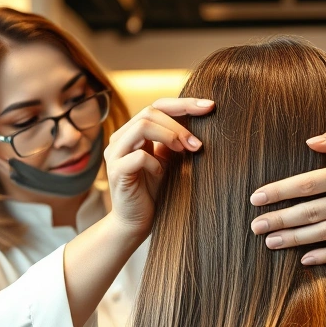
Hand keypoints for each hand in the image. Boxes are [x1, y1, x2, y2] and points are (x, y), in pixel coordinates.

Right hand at [104, 98, 214, 237]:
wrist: (135, 222)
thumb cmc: (153, 191)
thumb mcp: (168, 160)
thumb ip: (175, 140)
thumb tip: (201, 118)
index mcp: (132, 132)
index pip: (157, 106)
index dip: (184, 104)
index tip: (210, 107)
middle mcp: (120, 138)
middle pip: (149, 111)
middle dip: (178, 124)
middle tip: (197, 143)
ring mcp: (115, 154)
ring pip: (142, 127)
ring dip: (169, 136)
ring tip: (185, 151)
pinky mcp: (116, 172)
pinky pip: (138, 157)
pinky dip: (155, 163)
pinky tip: (161, 174)